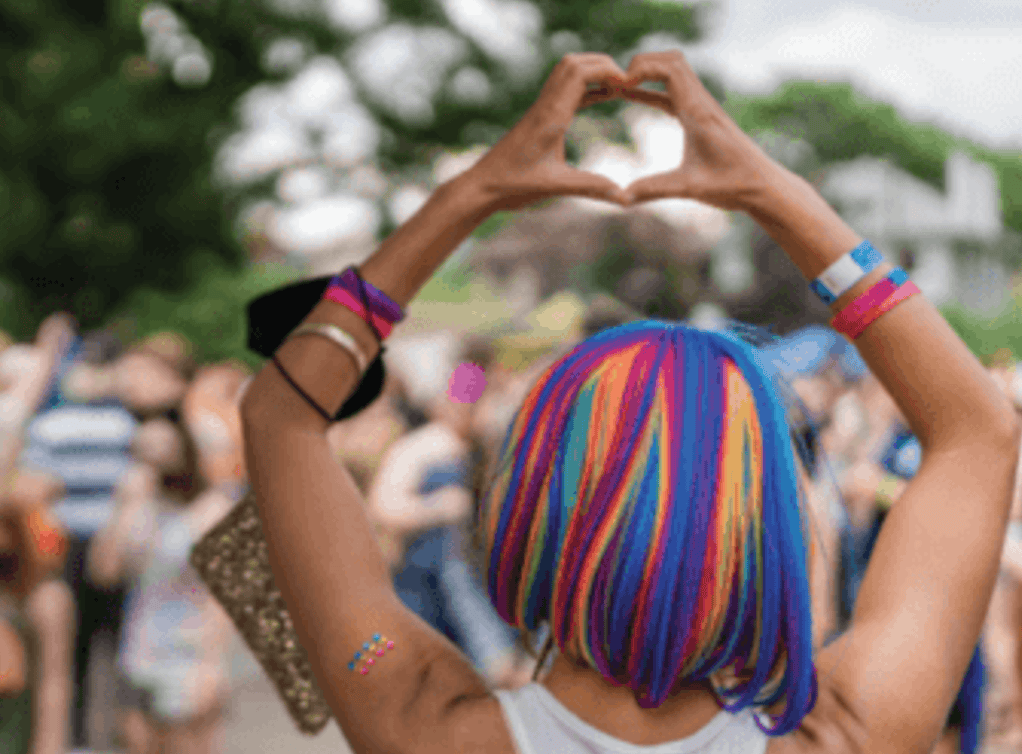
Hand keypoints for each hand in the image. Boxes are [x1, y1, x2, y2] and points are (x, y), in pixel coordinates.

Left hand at [464, 53, 632, 210]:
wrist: (481, 187)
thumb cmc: (513, 186)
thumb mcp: (556, 187)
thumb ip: (591, 187)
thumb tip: (625, 198)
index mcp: (550, 116)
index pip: (579, 72)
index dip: (607, 71)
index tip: (629, 85)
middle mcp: (544, 107)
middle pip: (574, 63)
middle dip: (603, 65)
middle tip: (627, 84)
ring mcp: (540, 110)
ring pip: (567, 72)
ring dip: (593, 73)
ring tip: (618, 89)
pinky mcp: (538, 118)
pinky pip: (564, 90)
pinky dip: (585, 88)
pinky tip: (602, 98)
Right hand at [619, 51, 776, 210]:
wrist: (763, 186)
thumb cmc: (732, 185)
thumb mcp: (690, 188)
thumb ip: (654, 189)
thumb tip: (621, 198)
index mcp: (698, 113)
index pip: (670, 69)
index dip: (642, 69)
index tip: (620, 86)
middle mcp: (702, 104)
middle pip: (671, 60)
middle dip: (641, 64)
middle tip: (615, 84)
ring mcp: (703, 108)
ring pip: (674, 71)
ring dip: (647, 73)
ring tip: (619, 89)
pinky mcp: (702, 116)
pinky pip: (673, 91)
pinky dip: (652, 88)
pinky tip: (633, 97)